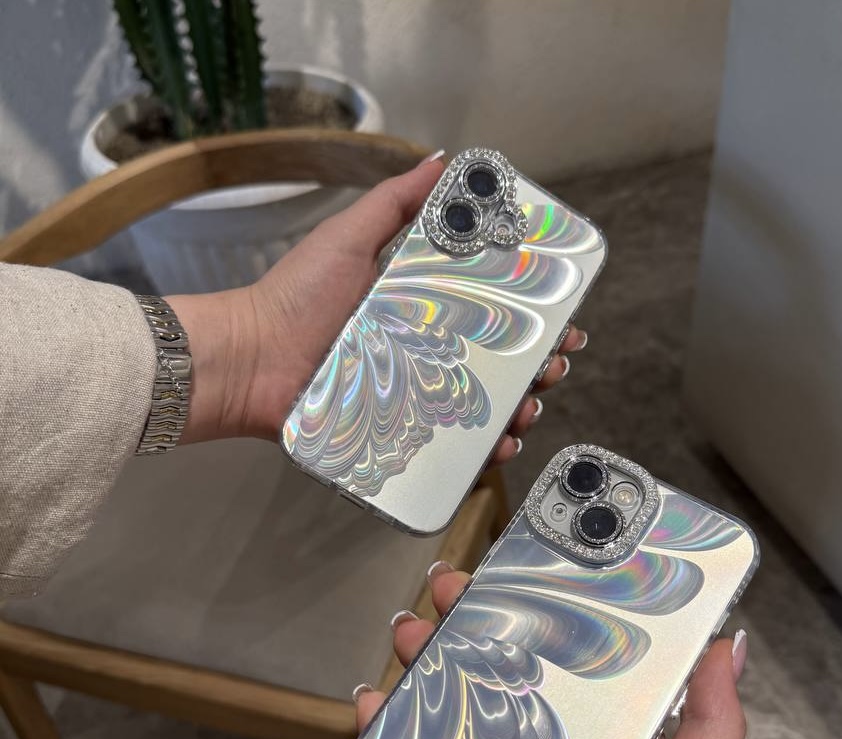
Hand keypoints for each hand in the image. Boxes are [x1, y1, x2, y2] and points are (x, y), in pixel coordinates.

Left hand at [168, 155, 587, 450]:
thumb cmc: (296, 298)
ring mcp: (414, 395)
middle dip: (538, 365)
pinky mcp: (398, 432)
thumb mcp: (348, 239)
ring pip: (483, 405)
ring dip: (519, 407)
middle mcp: (425, 351)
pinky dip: (482, 448)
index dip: (531, 314)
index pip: (490, 310)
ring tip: (531, 404)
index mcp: (421, 307)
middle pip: (497, 361)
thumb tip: (444, 160)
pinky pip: (450, 445)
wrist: (250, 361)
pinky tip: (501, 443)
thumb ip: (393, 202)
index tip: (563, 315)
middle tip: (554, 365)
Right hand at [355, 566, 747, 738]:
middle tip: (452, 585)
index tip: (526, 562)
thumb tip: (728, 641)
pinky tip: (375, 705)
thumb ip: (713, 726)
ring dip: (426, 661)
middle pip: (502, 670)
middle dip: (473, 621)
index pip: (571, 654)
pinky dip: (386, 731)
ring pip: (454, 706)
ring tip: (410, 631)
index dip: (545, 605)